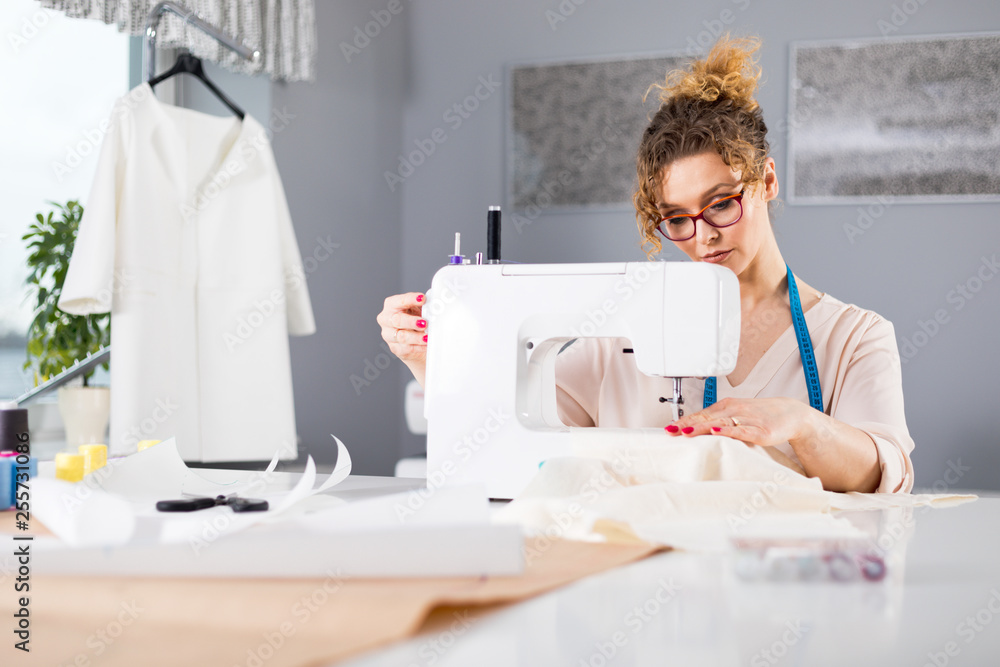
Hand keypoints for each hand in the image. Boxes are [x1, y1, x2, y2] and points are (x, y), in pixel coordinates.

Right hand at [377, 292, 427, 384]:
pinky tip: (427, 345)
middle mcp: (386, 319)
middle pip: (397, 320)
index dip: (411, 299)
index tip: (422, 299)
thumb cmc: (416, 319)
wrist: (414, 339)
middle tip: (425, 323)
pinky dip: (419, 347)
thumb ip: (425, 306)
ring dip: (416, 337)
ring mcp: (389, 335)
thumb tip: (436, 305)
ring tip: (427, 337)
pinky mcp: (395, 348)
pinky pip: (407, 348)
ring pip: (401, 336)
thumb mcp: (419, 309)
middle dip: (412, 322)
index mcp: (392, 305)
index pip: (399, 301)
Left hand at [664, 396, 817, 448]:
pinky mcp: (760, 431)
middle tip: (670, 431)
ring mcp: (747, 420)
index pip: (700, 414)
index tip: (668, 428)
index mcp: (727, 406)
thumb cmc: (762, 415)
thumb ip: (718, 421)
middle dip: (687, 424)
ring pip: (720, 423)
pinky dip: (728, 431)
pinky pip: (741, 430)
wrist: (792, 414)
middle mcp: (734, 410)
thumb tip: (695, 428)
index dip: (683, 421)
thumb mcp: (737, 415)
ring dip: (701, 426)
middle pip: (706, 417)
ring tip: (686, 431)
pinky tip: (717, 432)